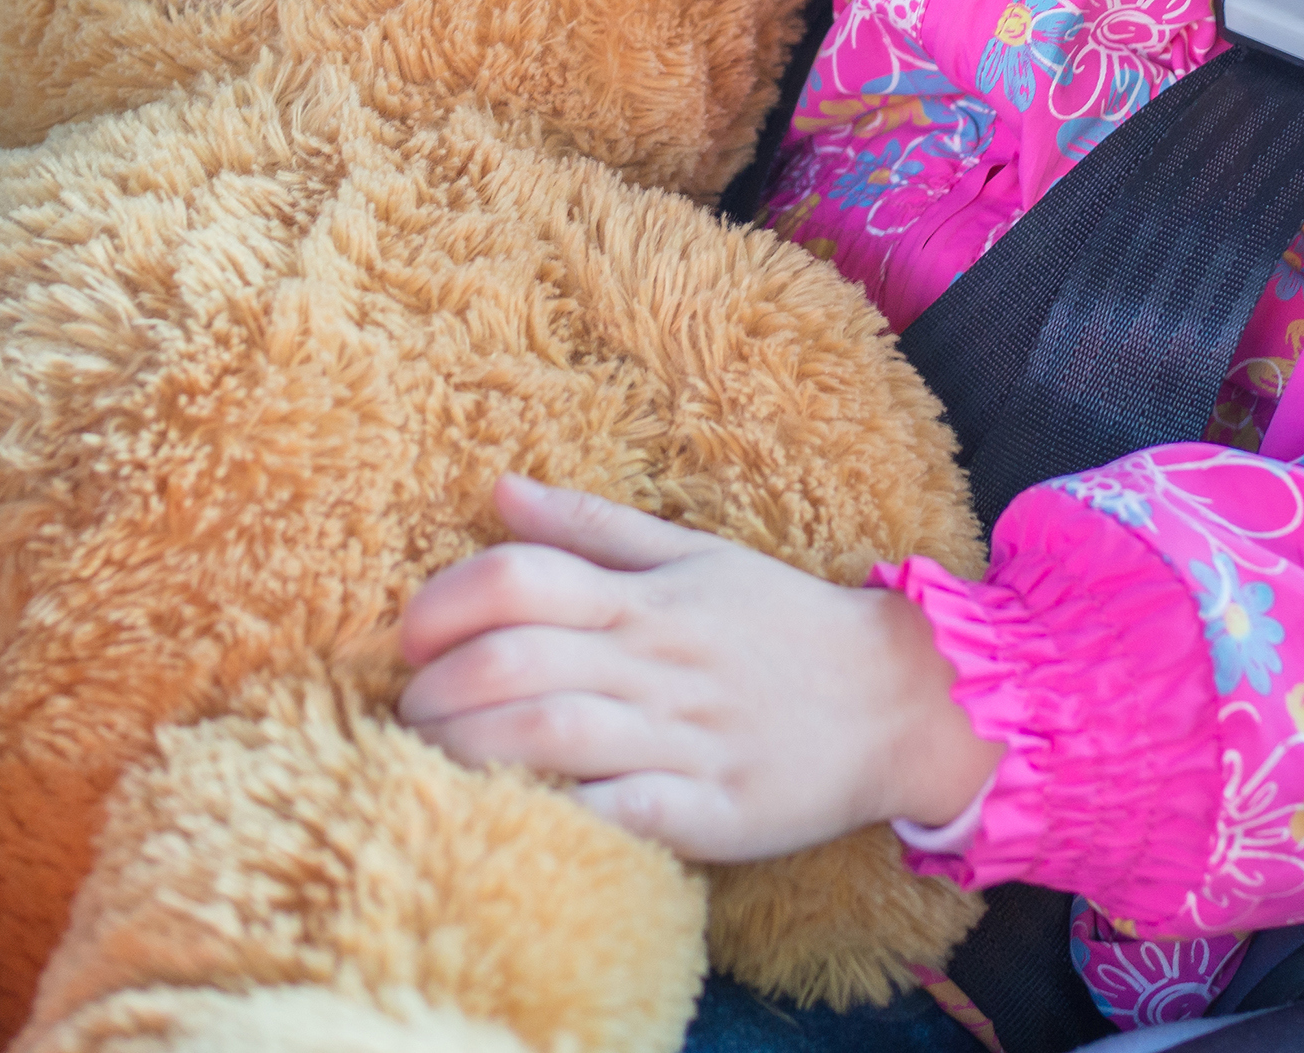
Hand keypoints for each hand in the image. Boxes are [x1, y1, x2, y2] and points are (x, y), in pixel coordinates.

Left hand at [396, 476, 1002, 861]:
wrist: (898, 699)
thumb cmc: (780, 623)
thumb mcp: (693, 553)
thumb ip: (590, 525)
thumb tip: (497, 488)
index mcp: (645, 596)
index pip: (518, 579)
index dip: (443, 602)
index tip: (410, 635)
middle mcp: (656, 661)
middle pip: (514, 662)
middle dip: (436, 691)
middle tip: (405, 712)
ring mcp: (683, 737)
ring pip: (550, 736)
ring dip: (470, 751)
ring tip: (429, 764)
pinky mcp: (710, 811)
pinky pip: (617, 814)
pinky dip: (555, 814)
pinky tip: (511, 815)